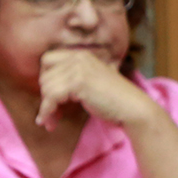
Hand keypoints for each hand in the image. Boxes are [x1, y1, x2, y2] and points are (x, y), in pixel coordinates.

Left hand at [36, 48, 159, 130]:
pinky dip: (46, 111)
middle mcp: (79, 57)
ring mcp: (78, 69)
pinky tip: (49, 122)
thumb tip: (44, 88)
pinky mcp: (78, 83)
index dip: (46, 79)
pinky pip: (51, 97)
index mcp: (81, 55)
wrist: (133, 108)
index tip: (50, 98)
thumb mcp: (90, 81)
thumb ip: (72, 78)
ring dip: (45, 107)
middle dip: (44, 96)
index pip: (47, 60)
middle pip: (44, 75)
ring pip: (46, 87)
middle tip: (50, 114)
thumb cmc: (114, 100)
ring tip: (51, 121)